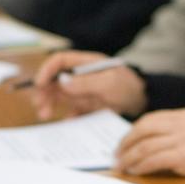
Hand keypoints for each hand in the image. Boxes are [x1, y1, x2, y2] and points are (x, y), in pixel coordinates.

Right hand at [30, 50, 146, 120]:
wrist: (144, 102)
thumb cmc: (129, 86)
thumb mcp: (109, 83)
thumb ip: (86, 82)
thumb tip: (63, 83)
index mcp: (85, 63)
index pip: (59, 61)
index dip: (46, 70)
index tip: (40, 84)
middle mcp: (80, 75)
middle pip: (54, 79)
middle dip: (44, 91)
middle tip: (40, 106)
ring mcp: (82, 90)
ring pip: (58, 95)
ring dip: (49, 104)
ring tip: (45, 115)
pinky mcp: (86, 105)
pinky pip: (70, 110)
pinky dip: (65, 116)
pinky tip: (66, 122)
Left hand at [115, 109, 184, 176]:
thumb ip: (167, 131)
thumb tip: (134, 143)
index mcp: (182, 115)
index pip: (149, 120)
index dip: (131, 133)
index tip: (121, 145)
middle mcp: (182, 124)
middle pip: (144, 131)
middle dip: (126, 145)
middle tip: (117, 157)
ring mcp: (184, 139)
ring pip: (147, 147)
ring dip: (131, 158)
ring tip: (124, 167)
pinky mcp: (184, 156)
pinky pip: (155, 160)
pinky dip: (142, 166)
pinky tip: (137, 171)